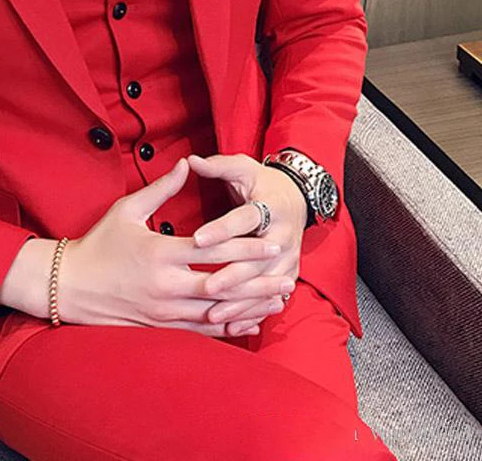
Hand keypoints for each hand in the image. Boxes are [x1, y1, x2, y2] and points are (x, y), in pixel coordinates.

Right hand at [56, 157, 282, 338]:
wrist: (72, 285)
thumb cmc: (99, 243)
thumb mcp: (127, 210)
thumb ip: (161, 188)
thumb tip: (186, 164)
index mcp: (162, 252)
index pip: (216, 249)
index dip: (248, 247)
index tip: (273, 242)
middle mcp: (168, 285)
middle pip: (225, 284)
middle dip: (260, 281)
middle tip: (287, 276)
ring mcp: (166, 311)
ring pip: (219, 312)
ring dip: (251, 306)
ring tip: (277, 300)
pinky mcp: (161, 327)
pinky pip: (203, 331)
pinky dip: (230, 327)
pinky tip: (249, 322)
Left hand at [187, 152, 307, 336]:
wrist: (296, 197)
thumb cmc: (261, 182)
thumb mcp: (243, 168)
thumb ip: (217, 165)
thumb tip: (190, 159)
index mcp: (270, 206)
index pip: (244, 219)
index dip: (221, 229)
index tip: (197, 239)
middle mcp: (282, 235)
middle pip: (256, 259)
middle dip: (231, 275)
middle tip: (205, 288)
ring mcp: (288, 258)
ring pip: (263, 284)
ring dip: (240, 301)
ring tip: (214, 313)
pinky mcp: (287, 273)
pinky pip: (269, 298)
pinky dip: (251, 312)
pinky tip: (232, 326)